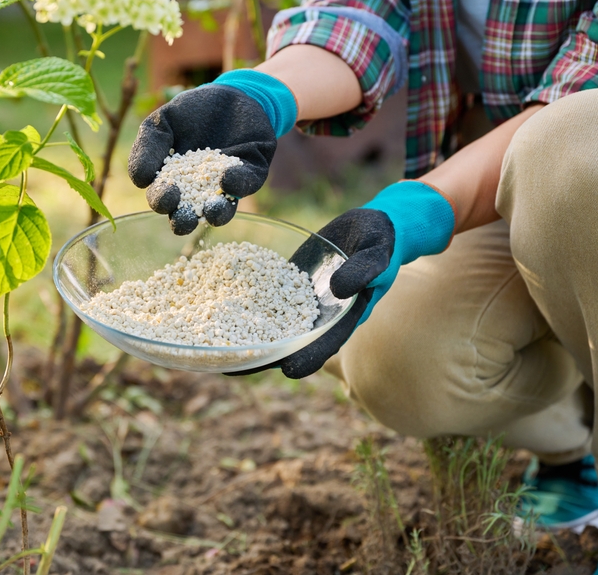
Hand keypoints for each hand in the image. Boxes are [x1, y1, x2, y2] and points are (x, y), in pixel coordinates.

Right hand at [128, 70, 296, 234]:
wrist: (230, 92)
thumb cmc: (190, 112)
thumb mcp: (162, 123)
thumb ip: (147, 147)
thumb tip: (140, 181)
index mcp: (172, 182)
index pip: (163, 199)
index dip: (161, 201)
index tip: (166, 193)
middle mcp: (198, 192)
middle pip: (188, 215)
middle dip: (184, 220)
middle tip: (182, 216)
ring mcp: (226, 186)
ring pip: (220, 210)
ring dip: (215, 213)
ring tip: (212, 210)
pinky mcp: (251, 174)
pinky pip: (246, 185)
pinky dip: (238, 184)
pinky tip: (228, 177)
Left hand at [229, 181, 455, 378]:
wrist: (373, 225)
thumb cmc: (383, 244)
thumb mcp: (378, 255)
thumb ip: (363, 272)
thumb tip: (338, 290)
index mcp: (344, 316)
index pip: (325, 344)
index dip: (307, 358)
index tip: (287, 371)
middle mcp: (319, 314)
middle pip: (290, 341)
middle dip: (263, 355)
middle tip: (232, 367)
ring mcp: (301, 298)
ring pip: (272, 321)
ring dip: (246, 333)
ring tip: (214, 346)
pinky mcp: (287, 279)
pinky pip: (265, 292)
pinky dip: (244, 300)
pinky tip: (216, 302)